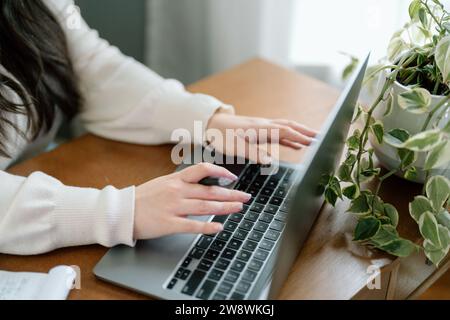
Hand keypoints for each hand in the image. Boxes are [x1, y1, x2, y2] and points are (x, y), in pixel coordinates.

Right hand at [134, 163, 250, 238]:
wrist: (122, 211)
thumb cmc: (143, 198)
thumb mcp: (163, 183)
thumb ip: (182, 183)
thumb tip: (202, 183)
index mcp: (176, 179)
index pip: (203, 170)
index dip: (221, 172)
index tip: (232, 178)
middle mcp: (177, 191)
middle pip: (210, 191)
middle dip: (231, 194)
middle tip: (245, 197)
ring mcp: (174, 207)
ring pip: (206, 206)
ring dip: (225, 208)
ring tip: (238, 208)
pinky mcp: (169, 224)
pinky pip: (193, 226)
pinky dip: (208, 227)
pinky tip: (219, 228)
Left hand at [206, 113, 316, 162]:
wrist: (210, 124)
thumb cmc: (221, 136)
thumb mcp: (235, 147)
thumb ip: (253, 153)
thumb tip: (270, 161)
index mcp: (261, 128)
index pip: (286, 131)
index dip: (301, 136)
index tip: (315, 141)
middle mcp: (264, 125)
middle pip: (290, 126)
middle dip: (306, 131)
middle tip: (323, 137)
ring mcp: (262, 127)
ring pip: (286, 128)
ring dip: (300, 133)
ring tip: (314, 141)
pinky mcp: (259, 131)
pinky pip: (279, 134)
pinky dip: (289, 139)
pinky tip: (295, 146)